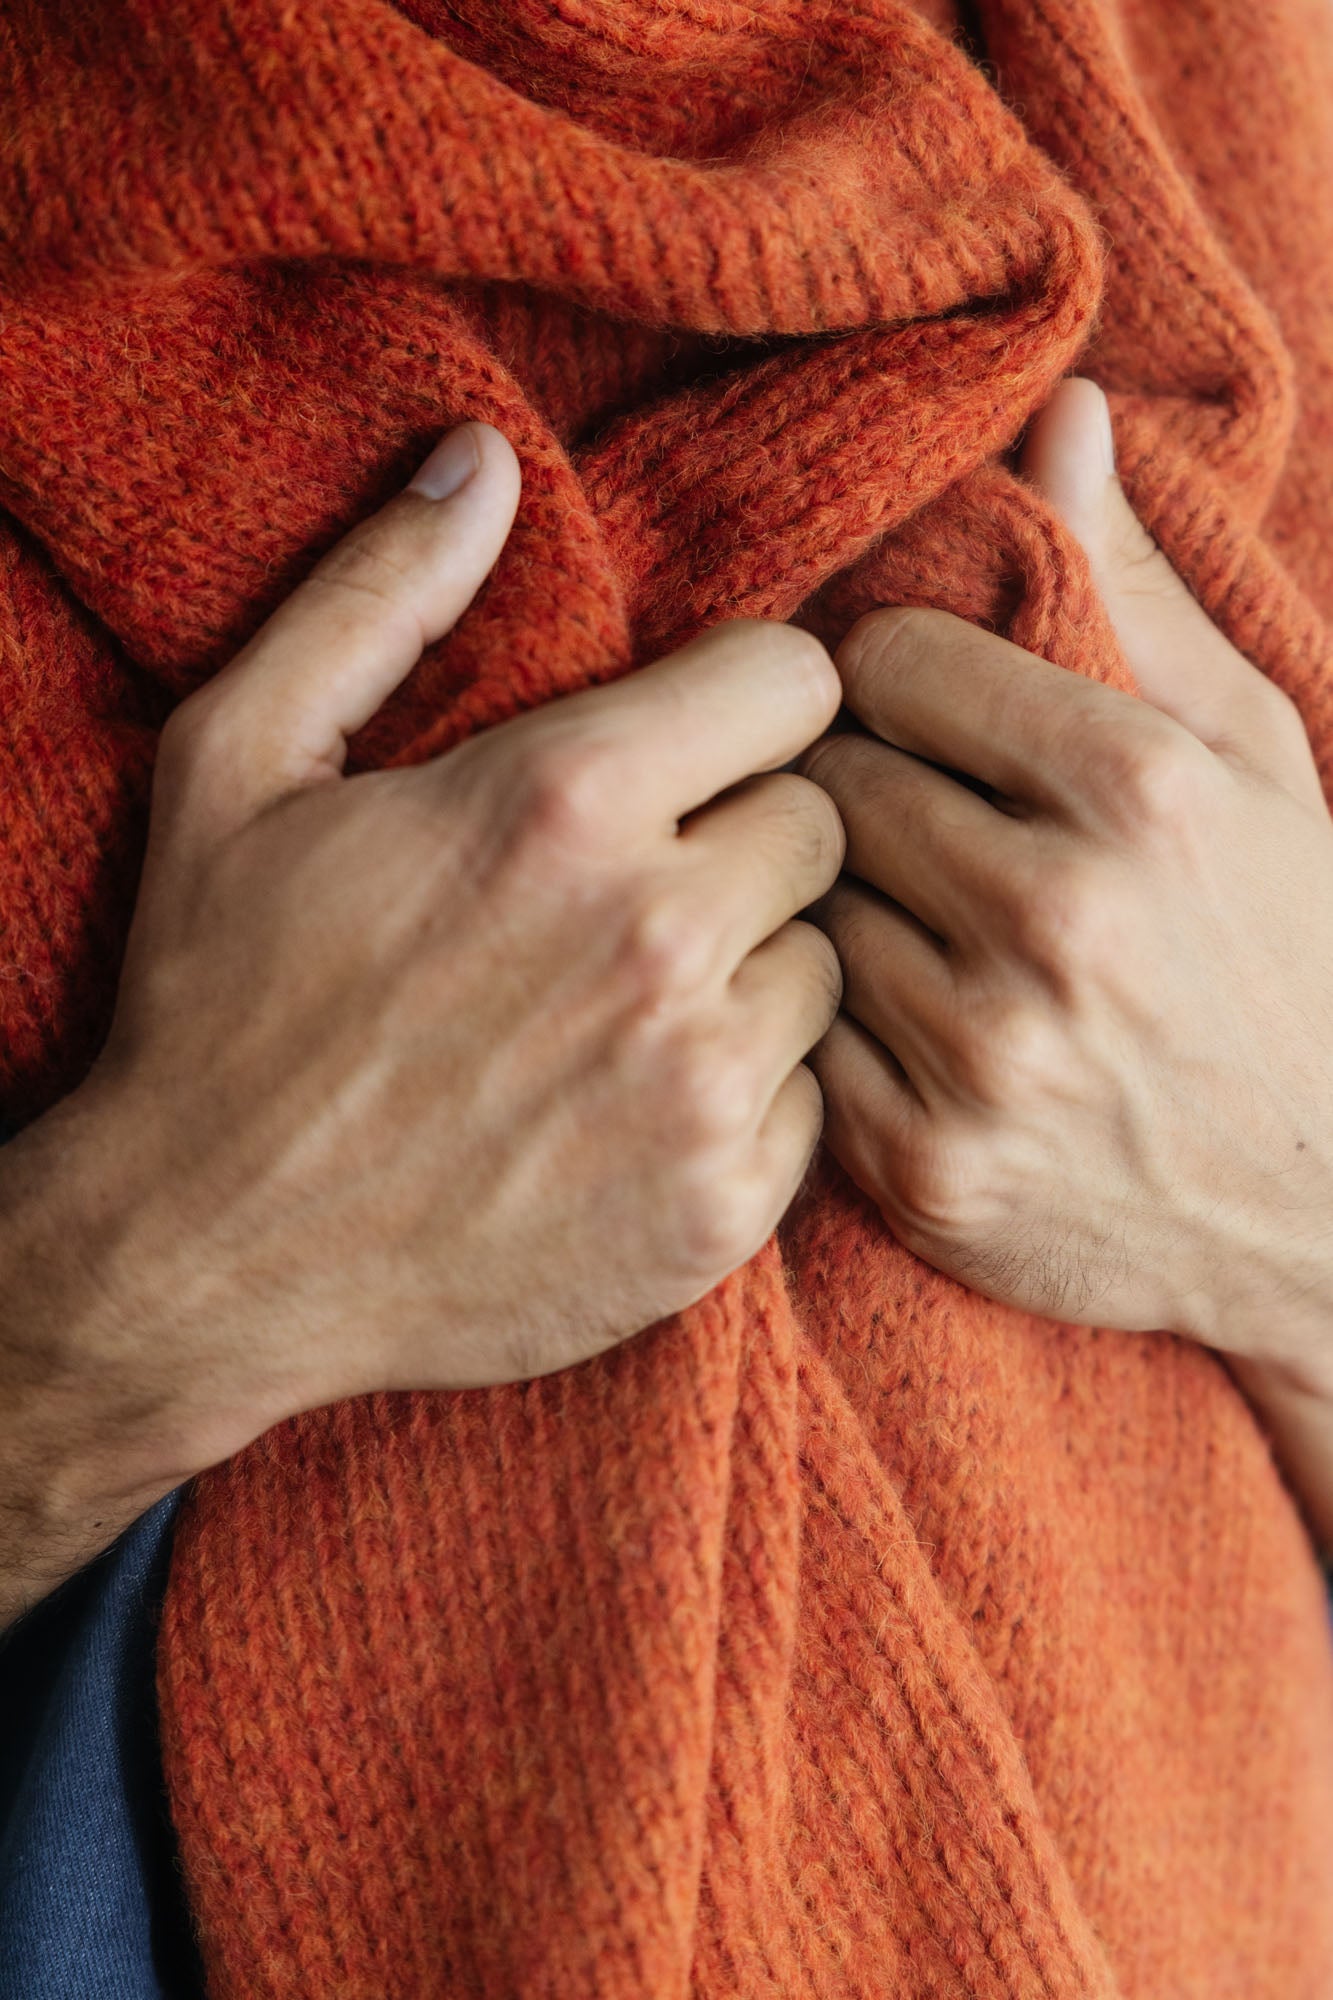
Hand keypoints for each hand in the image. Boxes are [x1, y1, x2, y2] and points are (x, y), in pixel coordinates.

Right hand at [0, 420, 843, 1619]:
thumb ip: (375, 595)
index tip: (698, 743)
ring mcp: (703, 1087)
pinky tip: (649, 1098)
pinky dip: (755, 1091)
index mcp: (561, 801)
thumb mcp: (240, 764)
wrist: (209, 1257)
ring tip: (649, 993)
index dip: (750, 701)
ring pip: (833, 962)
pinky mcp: (723, 1209)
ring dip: (764, 963)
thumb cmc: (221, 1002)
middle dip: (758, 829)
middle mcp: (661, 940)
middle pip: (830, 820)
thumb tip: (483, 455)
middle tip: (660, 875)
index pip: (800, 680)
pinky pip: (818, 1098)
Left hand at [800, 377, 1332, 1395]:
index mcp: (1142, 791)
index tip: (935, 718)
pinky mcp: (928, 1169)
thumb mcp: (1256, 756)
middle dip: (866, 788)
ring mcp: (986, 1057)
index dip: (904, 682)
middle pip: (838, 782)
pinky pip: (803, 1038)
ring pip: (806, 907)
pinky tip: (911, 1025)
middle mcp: (1056, 921)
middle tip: (917, 821)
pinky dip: (838, 1023)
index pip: (893, 662)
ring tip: (921, 922)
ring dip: (845, 904)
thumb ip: (1139, 590)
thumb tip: (1060, 410)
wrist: (1326, 1210)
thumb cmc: (1288, 954)